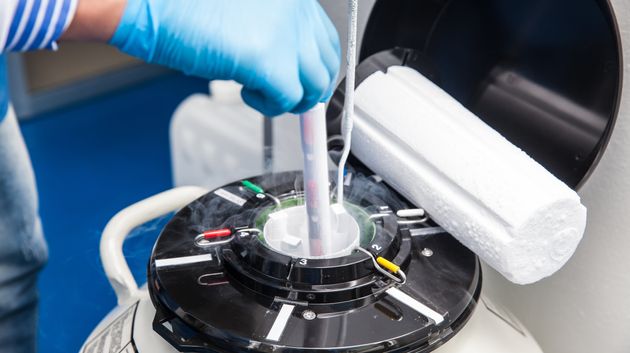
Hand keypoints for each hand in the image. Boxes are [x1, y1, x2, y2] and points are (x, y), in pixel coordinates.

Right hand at [110, 0, 340, 115]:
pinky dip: (271, 106)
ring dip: (291, 99)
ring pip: (313, 86)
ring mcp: (286, 34)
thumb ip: (274, 32)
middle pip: (326, 64)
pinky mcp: (269, 61)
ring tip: (264, 95)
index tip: (309, 82)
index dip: (319, 67)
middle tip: (292, 99)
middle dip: (311, 89)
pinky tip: (249, 94)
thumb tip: (292, 67)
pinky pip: (288, 100)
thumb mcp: (247, 13)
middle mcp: (296, 11)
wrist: (152, 5)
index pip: (327, 39)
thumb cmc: (185, 7)